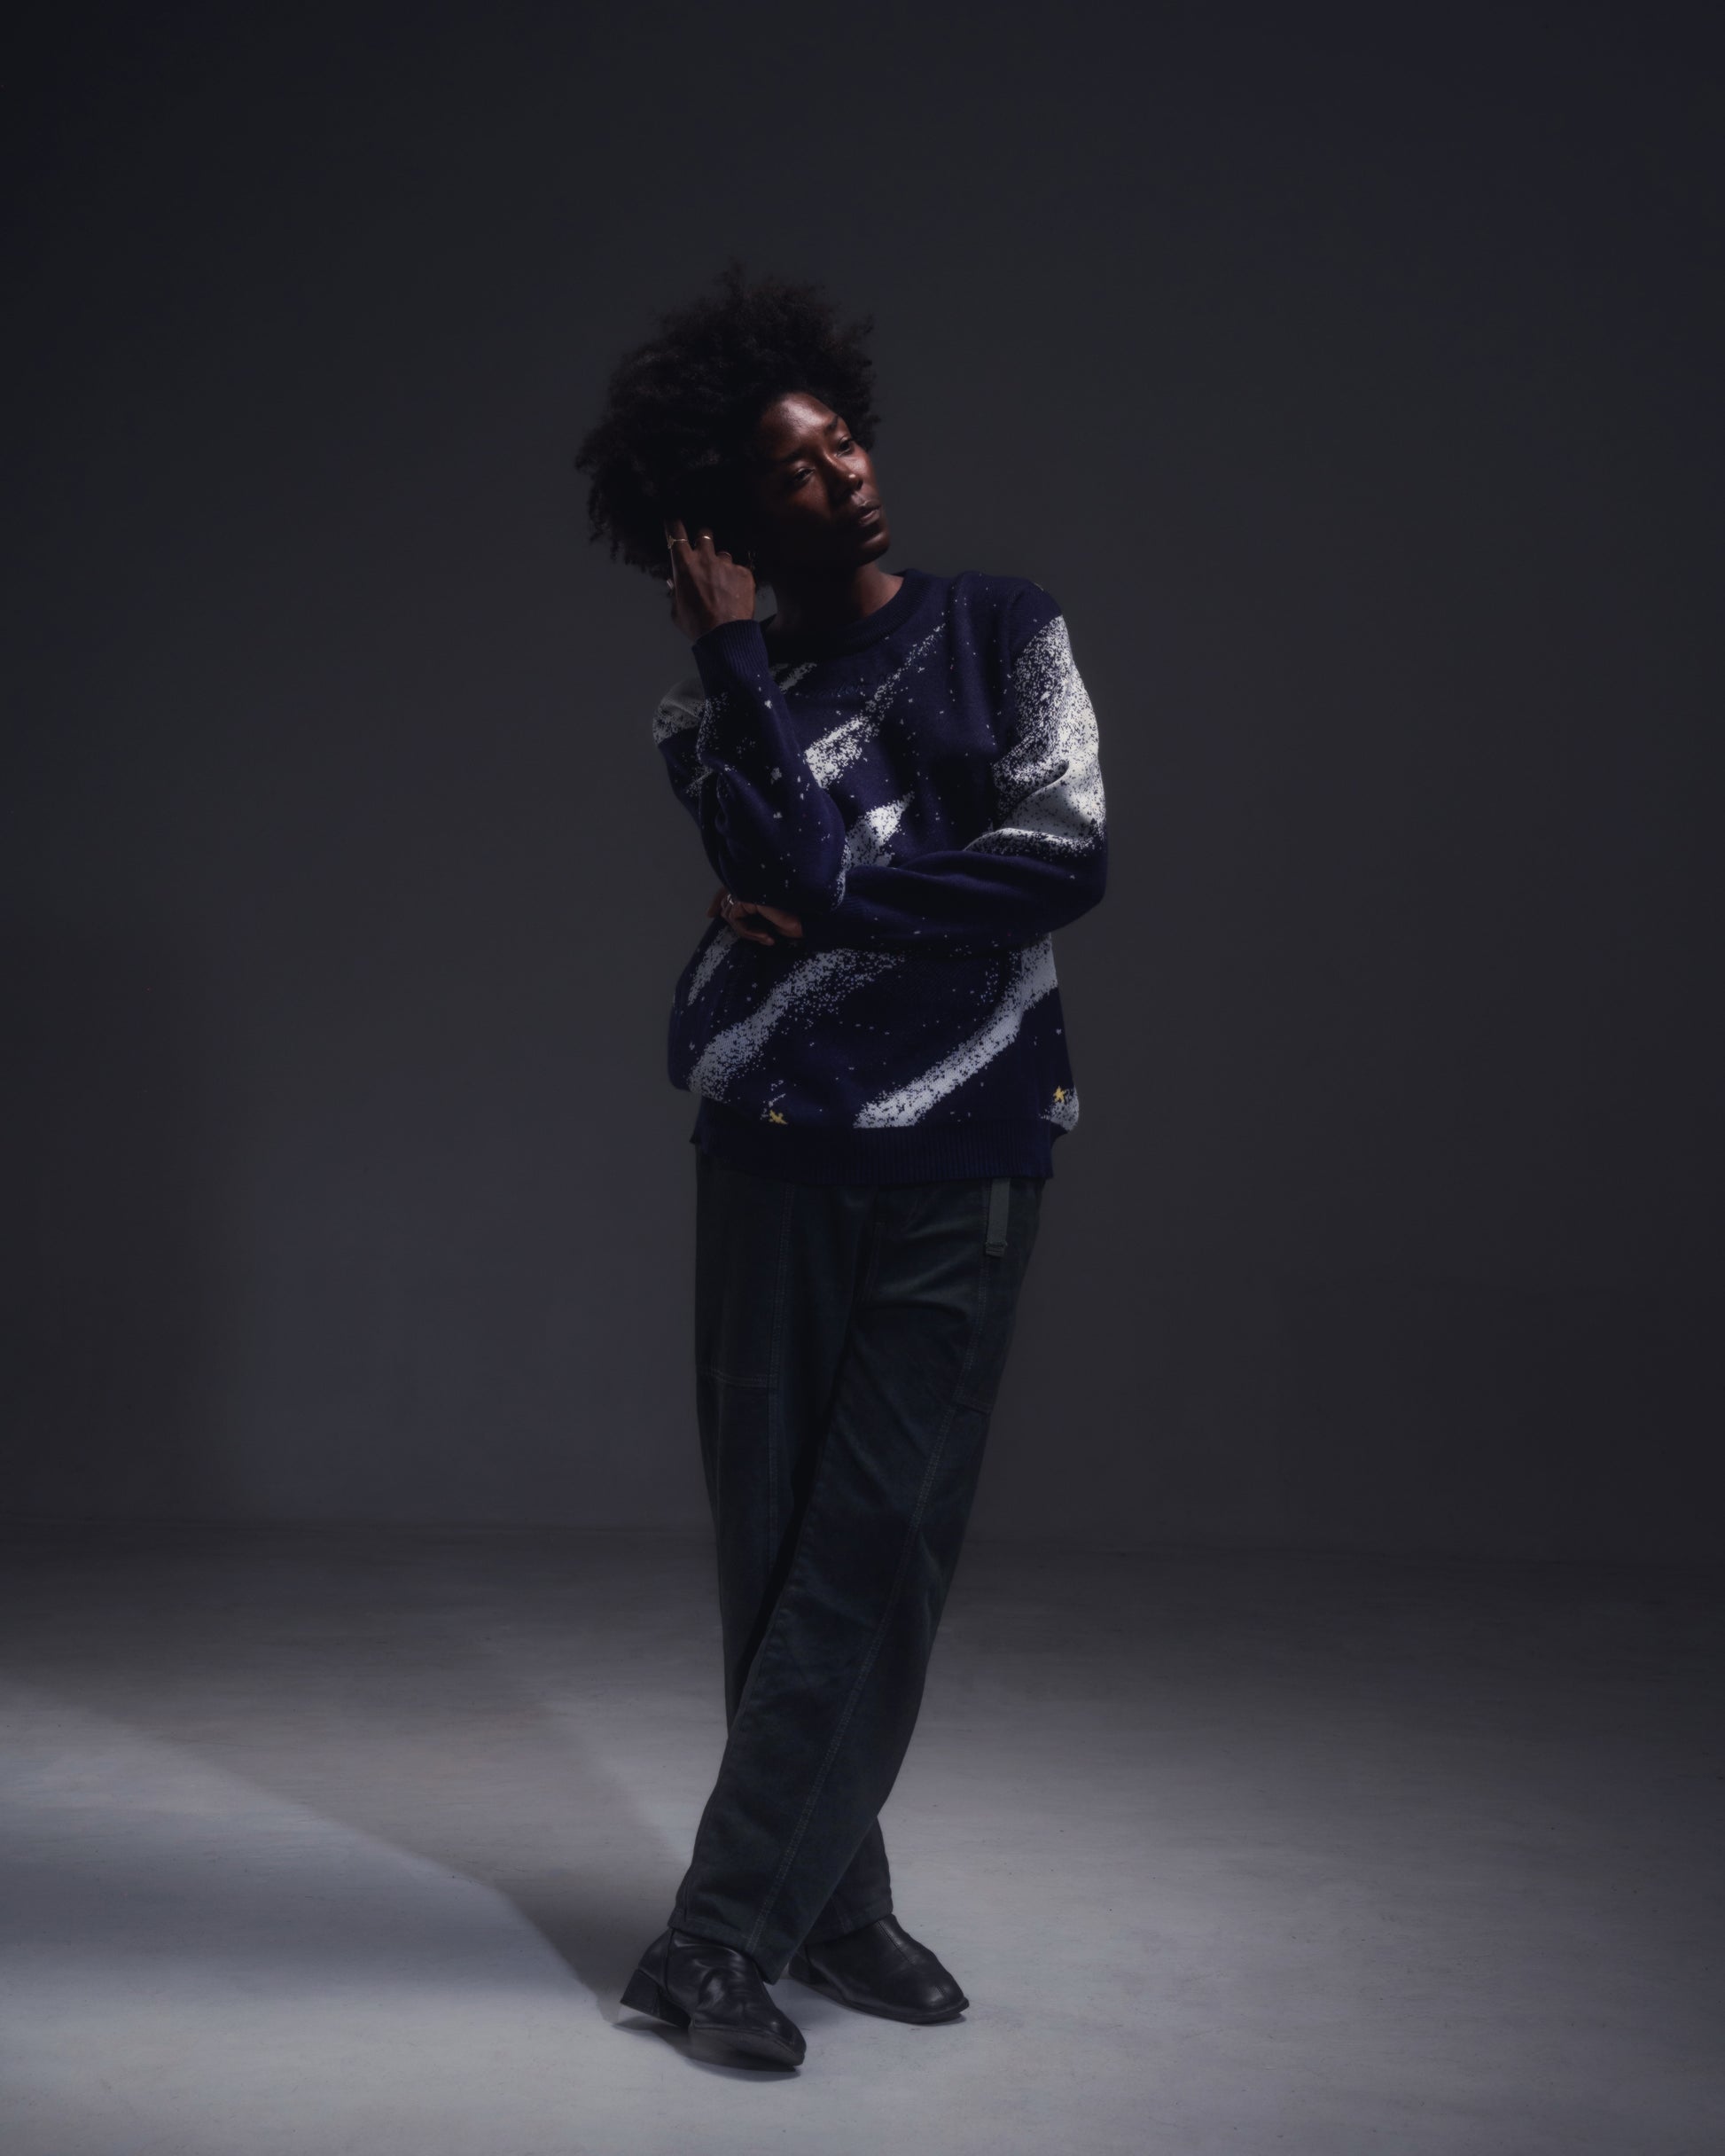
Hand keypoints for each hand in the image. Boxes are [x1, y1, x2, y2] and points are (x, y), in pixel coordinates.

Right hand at [665, 518, 755, 639]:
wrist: (725, 637)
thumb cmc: (697, 626)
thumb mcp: (677, 610)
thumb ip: (676, 592)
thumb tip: (675, 583)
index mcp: (684, 565)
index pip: (675, 532)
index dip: (674, 525)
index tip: (673, 522)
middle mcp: (706, 559)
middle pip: (704, 535)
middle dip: (703, 540)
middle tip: (704, 553)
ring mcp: (727, 565)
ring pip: (724, 555)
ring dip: (721, 565)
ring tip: (722, 584)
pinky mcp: (744, 573)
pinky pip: (739, 571)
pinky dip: (736, 580)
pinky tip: (735, 595)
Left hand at [708, 886, 803, 946]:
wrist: (809, 918)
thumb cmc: (794, 916)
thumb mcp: (764, 917)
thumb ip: (742, 910)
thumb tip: (715, 912)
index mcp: (752, 882)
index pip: (727, 888)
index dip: (717, 900)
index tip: (710, 913)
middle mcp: (748, 880)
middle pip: (725, 900)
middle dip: (737, 923)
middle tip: (762, 937)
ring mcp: (747, 886)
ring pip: (730, 913)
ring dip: (747, 931)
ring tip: (766, 937)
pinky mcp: (747, 895)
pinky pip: (736, 918)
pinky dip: (748, 932)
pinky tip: (766, 936)